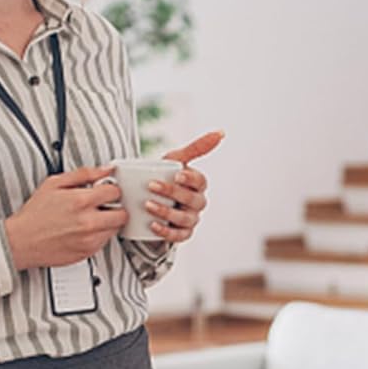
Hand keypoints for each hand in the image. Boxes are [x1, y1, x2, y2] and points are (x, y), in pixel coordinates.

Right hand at [4, 165, 127, 270]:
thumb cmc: (35, 213)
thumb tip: (105, 169)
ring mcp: (90, 239)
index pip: (115, 192)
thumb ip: (84, 174)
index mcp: (81, 201)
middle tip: (103, 206)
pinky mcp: (88, 252)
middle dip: (115, 208)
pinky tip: (84, 230)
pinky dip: (99, 235)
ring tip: (91, 218)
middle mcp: (89, 221)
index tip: (104, 191)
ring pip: (116, 229)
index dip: (110, 189)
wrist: (21, 241)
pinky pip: (105, 241)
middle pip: (122, 213)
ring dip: (108, 222)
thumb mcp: (54, 184)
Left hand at [143, 130, 223, 245]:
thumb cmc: (164, 176)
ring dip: (167, 212)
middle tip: (151, 185)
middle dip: (173, 193)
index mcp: (198, 185)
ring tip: (147, 205)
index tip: (176, 174)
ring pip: (185, 219)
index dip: (190, 179)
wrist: (145, 199)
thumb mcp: (176, 159)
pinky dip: (166, 232)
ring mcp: (191, 219)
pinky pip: (179, 236)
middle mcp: (198, 203)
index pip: (200, 182)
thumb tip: (221, 132)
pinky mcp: (182, 234)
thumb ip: (197, 147)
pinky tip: (152, 225)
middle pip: (193, 200)